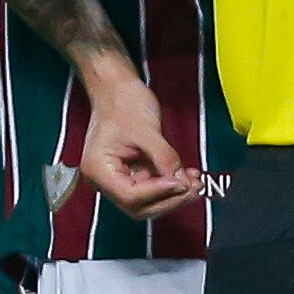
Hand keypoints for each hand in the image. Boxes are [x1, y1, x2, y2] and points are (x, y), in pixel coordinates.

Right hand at [77, 65, 204, 219]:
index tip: (183, 184)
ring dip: (173, 195)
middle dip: (169, 200)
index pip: (130, 197)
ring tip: (195, 183)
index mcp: (99, 169)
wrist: (116, 87)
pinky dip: (170, 185)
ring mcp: (117, 177)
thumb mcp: (147, 130)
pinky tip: (187, 176)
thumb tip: (182, 182)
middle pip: (139, 206)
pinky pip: (152, 187)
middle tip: (194, 190)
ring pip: (148, 201)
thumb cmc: (122, 102)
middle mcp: (104, 179)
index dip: (160, 193)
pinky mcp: (131, 173)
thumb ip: (164, 158)